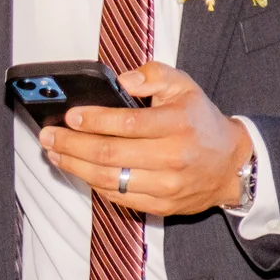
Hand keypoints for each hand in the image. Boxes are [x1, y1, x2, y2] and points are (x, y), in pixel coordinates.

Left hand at [37, 61, 250, 216]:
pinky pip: (117, 196)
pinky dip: (92, 183)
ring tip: (55, 154)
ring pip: (108, 179)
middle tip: (49, 137)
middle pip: (109, 154)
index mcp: (177, 124)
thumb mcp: (184, 87)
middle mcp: (172, 156)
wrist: (230, 165)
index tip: (70, 116)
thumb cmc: (199, 122)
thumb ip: (153, 75)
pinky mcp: (160, 205)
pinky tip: (78, 170)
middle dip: (71, 145)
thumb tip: (122, 81)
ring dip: (74, 166)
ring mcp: (166, 185)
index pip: (126, 123)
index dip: (93, 120)